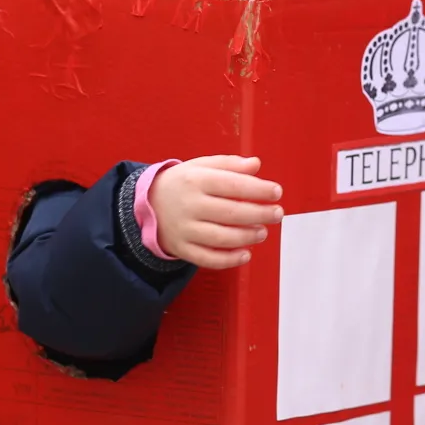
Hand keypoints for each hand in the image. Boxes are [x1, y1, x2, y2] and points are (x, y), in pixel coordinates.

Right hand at [148, 155, 283, 269]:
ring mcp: (184, 229)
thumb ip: (229, 164)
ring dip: (247, 237)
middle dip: (259, 214)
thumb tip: (256, 164)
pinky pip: (207, 258)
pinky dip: (229, 260)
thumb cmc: (182, 183)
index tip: (276, 192)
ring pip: (221, 238)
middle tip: (277, 214)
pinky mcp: (181, 248)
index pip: (232, 185)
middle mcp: (189, 205)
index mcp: (195, 180)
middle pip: (230, 213)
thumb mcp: (200, 166)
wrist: (147, 203)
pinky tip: (246, 254)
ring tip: (262, 232)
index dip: (258, 189)